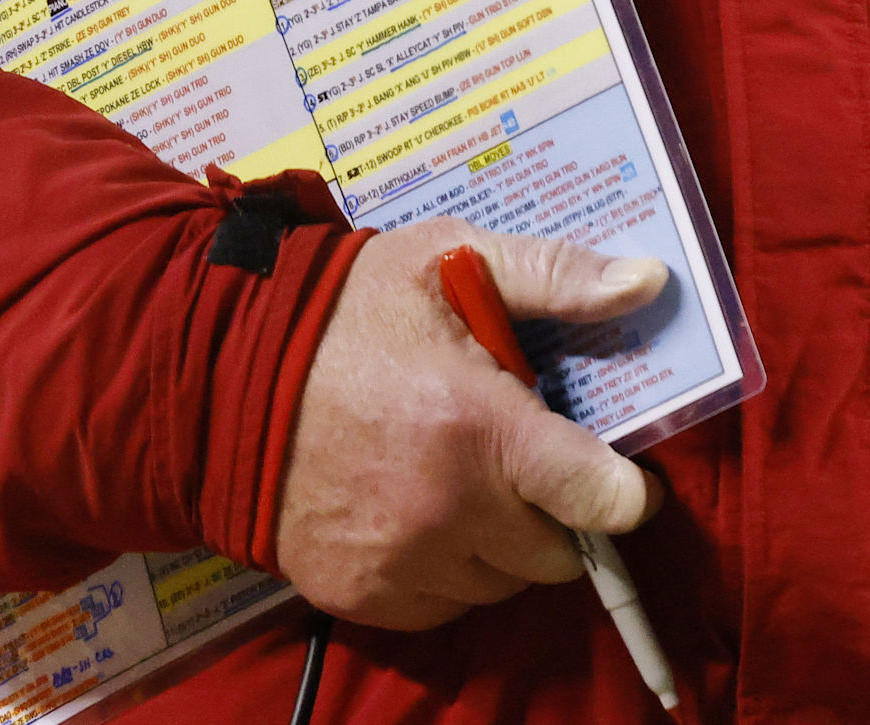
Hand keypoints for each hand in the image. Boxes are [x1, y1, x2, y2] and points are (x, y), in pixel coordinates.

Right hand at [268, 221, 665, 626]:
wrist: (221, 376)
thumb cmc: (347, 311)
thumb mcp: (452, 261)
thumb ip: (557, 275)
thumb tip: (648, 283)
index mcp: (478, 427)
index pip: (596, 499)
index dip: (626, 494)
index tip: (626, 482)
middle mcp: (444, 510)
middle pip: (553, 556)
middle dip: (557, 515)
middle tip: (529, 468)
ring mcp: (397, 562)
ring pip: (499, 586)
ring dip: (503, 547)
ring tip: (471, 486)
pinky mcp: (357, 594)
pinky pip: (442, 608)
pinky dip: (449, 574)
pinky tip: (427, 517)